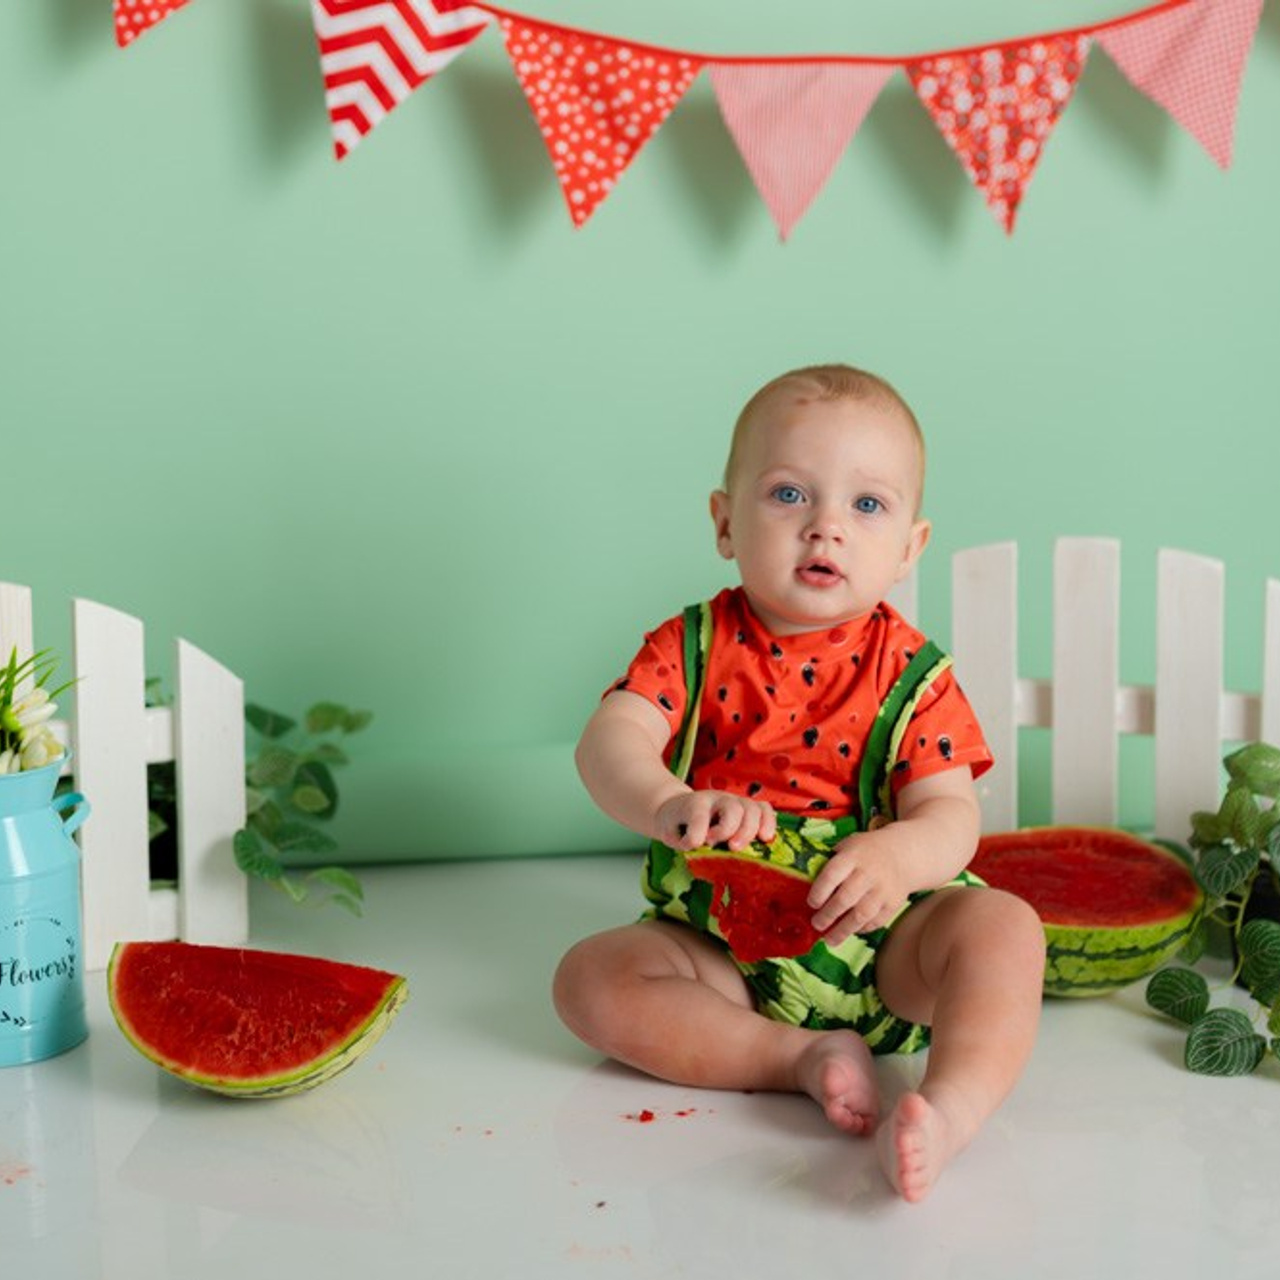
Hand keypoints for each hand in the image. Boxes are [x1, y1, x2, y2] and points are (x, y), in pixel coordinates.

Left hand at [654, 791, 776, 852]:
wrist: (678, 808)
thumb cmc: (676, 823)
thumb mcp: (668, 832)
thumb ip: (683, 840)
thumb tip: (701, 845)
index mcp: (694, 803)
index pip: (698, 813)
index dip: (698, 831)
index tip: (697, 844)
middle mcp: (717, 798)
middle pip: (733, 808)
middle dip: (731, 830)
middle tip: (727, 848)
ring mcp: (733, 801)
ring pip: (752, 809)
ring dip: (751, 830)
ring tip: (741, 847)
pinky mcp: (746, 808)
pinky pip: (764, 809)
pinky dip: (769, 823)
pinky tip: (765, 839)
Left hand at [807, 831, 908, 944]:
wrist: (903, 853)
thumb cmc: (866, 851)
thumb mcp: (848, 846)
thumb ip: (831, 863)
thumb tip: (805, 884)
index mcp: (853, 856)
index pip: (833, 874)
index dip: (820, 891)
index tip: (811, 903)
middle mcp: (868, 873)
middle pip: (846, 898)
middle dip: (828, 915)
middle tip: (816, 924)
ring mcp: (883, 890)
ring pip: (862, 914)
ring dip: (843, 930)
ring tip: (829, 940)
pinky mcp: (893, 904)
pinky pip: (876, 921)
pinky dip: (862, 929)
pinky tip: (850, 931)